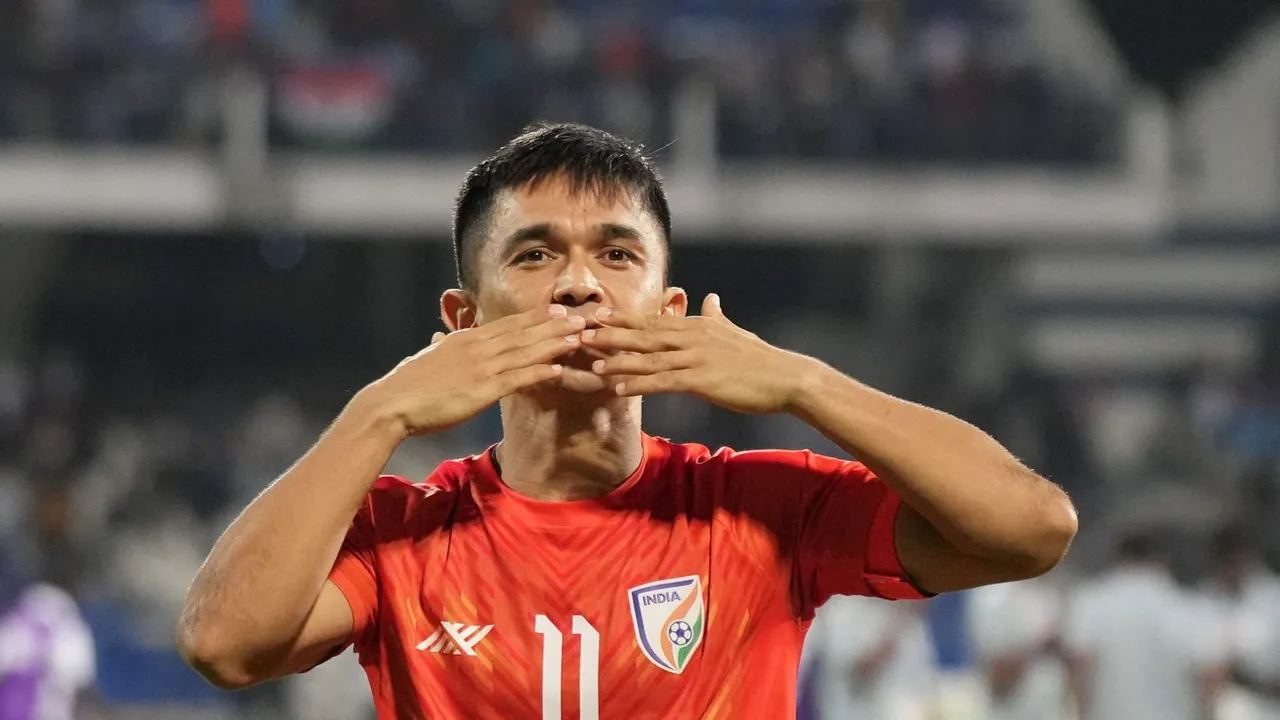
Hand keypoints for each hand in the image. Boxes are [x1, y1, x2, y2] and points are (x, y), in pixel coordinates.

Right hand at [364, 306, 584, 434]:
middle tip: (581, 317)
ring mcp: (481, 368)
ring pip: (525, 352)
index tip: (556, 311)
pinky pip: (517, 379)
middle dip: (554, 325)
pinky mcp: (482, 390)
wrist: (392, 404)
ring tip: (578, 338)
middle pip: (523, 333)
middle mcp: (477, 348)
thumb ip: (440, 346)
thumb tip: (439, 338)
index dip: (534, 318)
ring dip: (554, 344)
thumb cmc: (406, 385)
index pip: (507, 324)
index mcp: (466, 339)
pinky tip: (557, 368)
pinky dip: (538, 372)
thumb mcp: (427, 357)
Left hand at [580, 294, 815, 414]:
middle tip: (581, 333)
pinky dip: (639, 384)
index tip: (598, 315)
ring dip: (618, 362)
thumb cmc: (761, 359)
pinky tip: (620, 389)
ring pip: (648, 358)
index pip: (653, 319)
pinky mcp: (702, 379)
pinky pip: (663, 381)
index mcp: (697, 325)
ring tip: (592, 365)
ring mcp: (696, 357)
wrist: (786, 377)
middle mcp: (692, 337)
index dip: (623, 318)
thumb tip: (711, 297)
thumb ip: (717, 316)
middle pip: (643, 334)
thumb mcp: (735, 331)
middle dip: (610, 334)